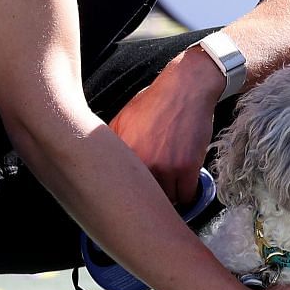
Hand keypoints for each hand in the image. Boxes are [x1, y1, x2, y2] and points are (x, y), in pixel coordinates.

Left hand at [107, 48, 224, 208]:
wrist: (185, 88)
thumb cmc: (155, 103)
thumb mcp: (122, 120)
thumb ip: (111, 146)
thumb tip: (101, 165)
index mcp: (122, 154)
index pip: (119, 191)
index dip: (127, 196)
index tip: (131, 198)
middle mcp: (140, 163)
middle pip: (143, 200)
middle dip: (148, 198)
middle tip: (153, 195)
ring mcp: (164, 168)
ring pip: (166, 201)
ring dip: (170, 196)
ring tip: (170, 185)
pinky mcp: (187, 169)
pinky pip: (187, 196)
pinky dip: (188, 192)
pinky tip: (184, 181)